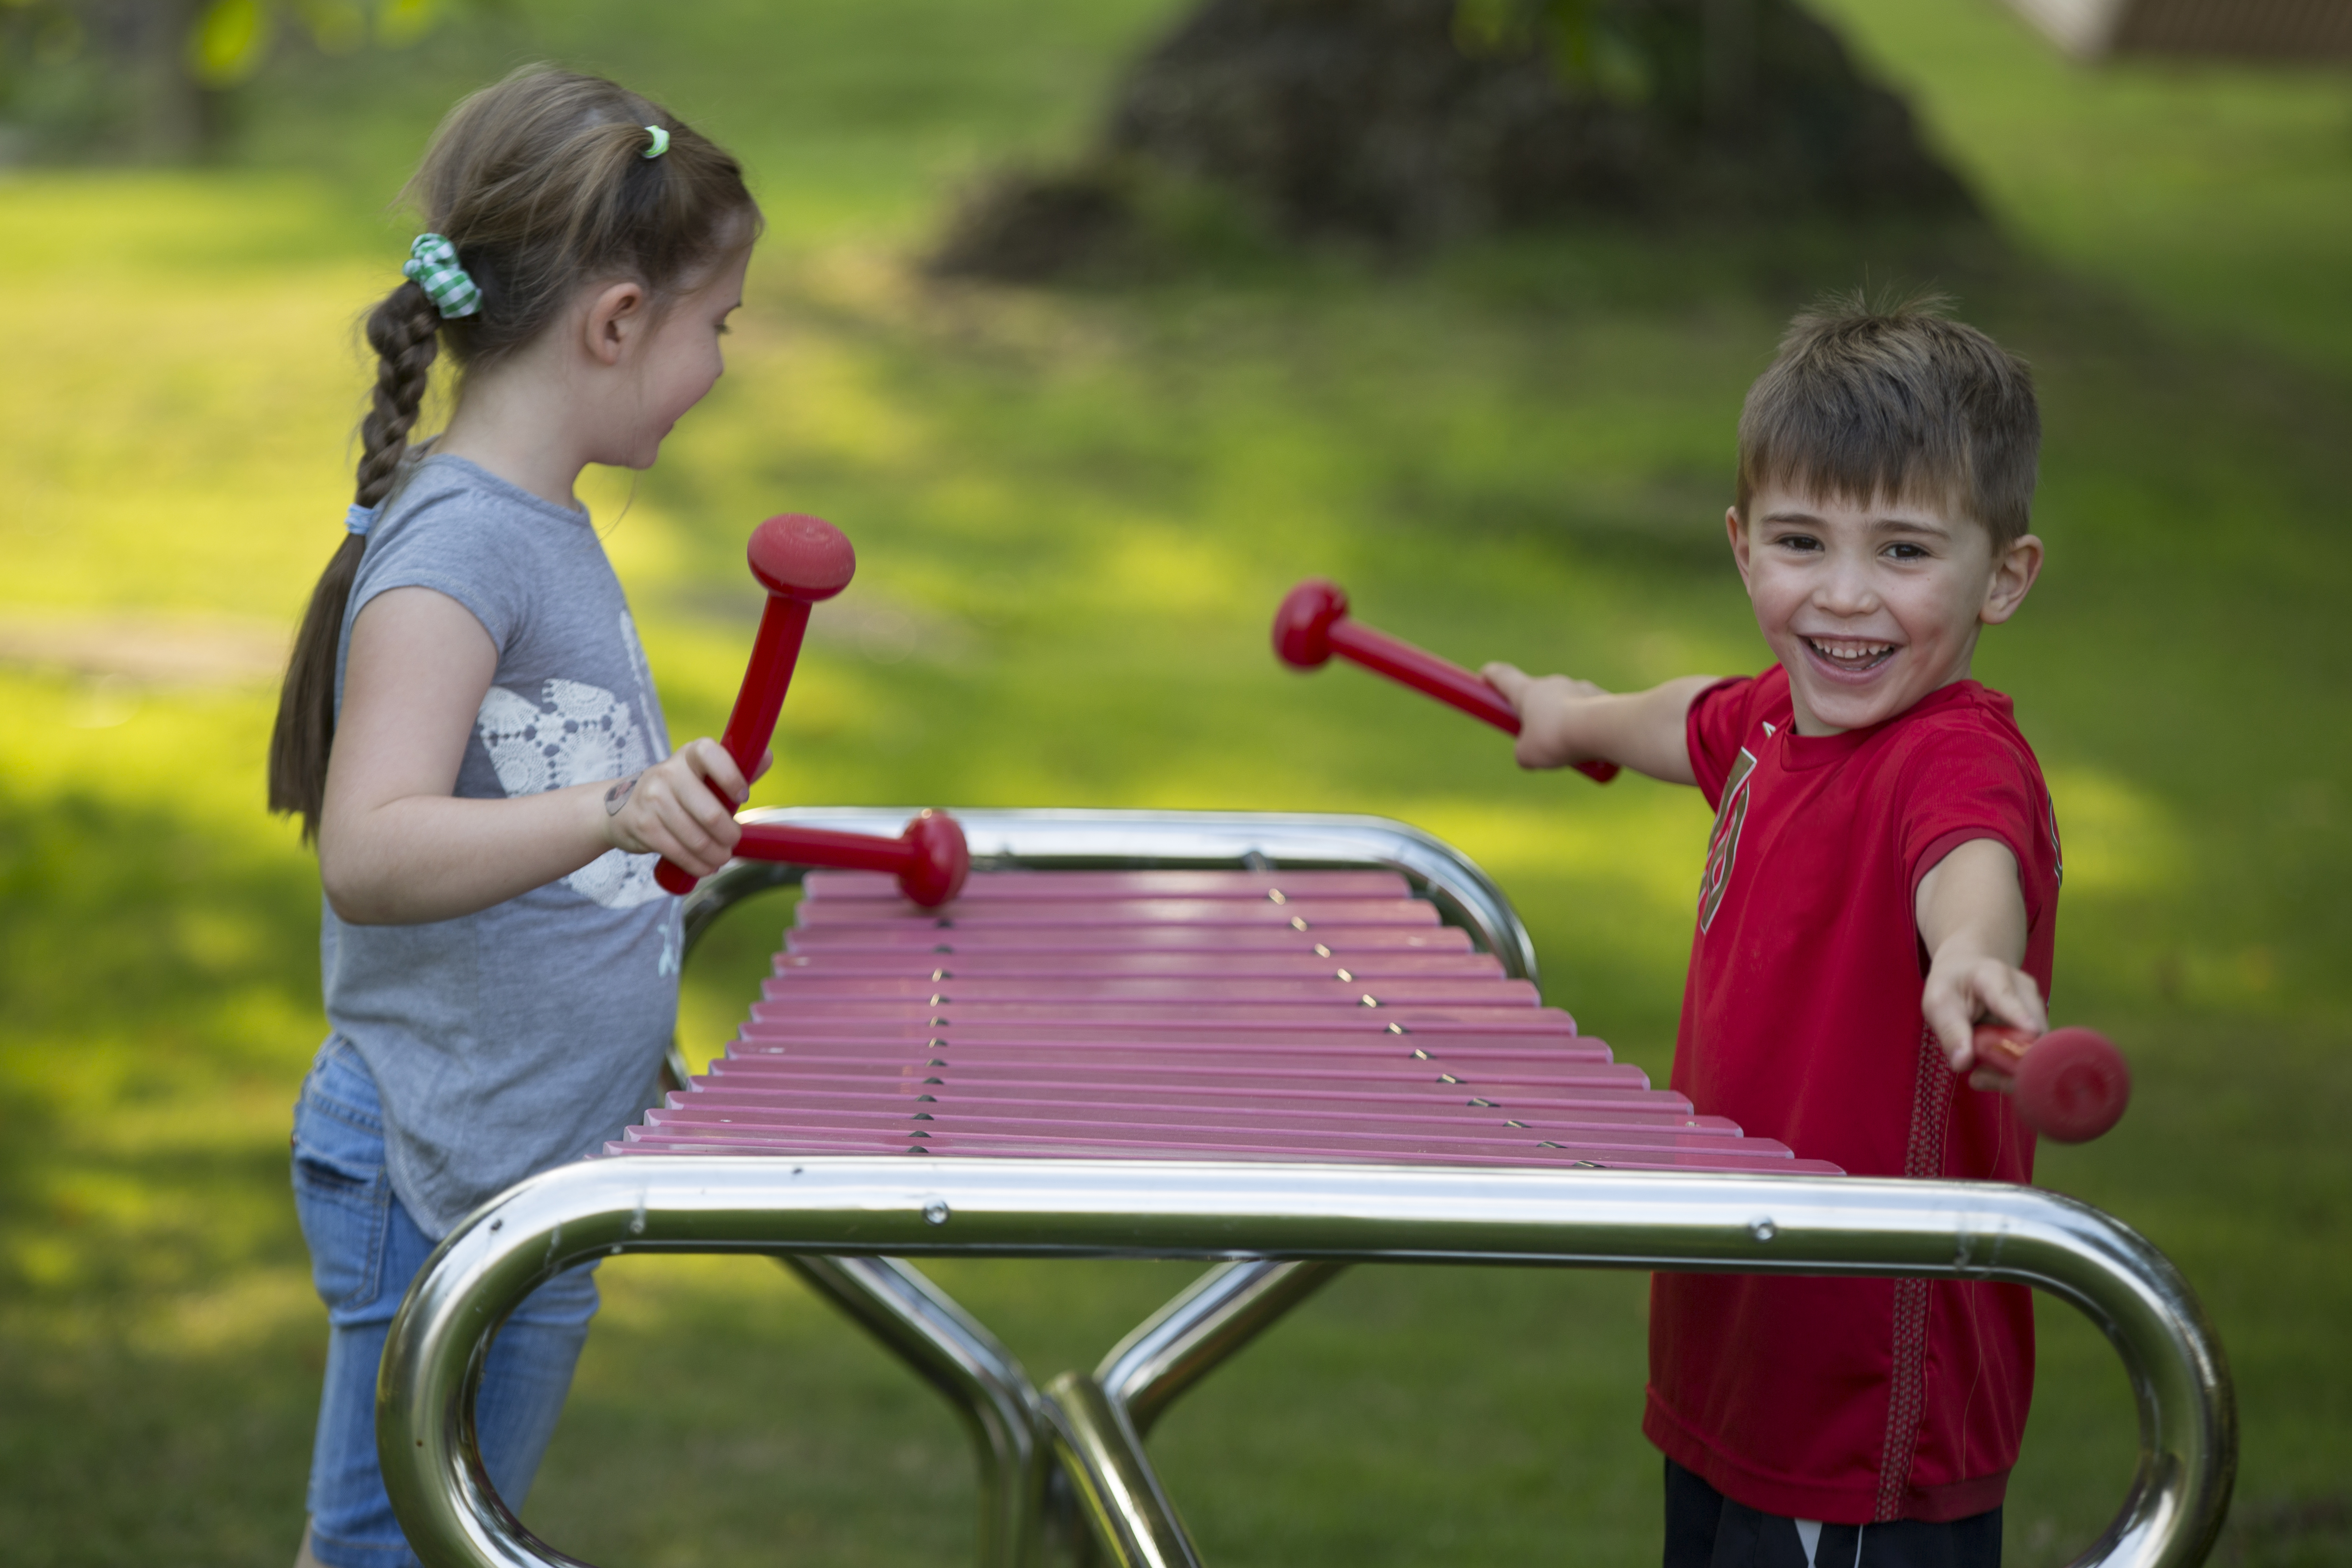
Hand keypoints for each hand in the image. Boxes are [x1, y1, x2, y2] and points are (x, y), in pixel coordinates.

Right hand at [599, 738, 752, 876]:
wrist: (618, 806)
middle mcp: (668, 773)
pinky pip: (679, 853)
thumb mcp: (700, 773)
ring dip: (716, 855)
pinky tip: (705, 866)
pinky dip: (698, 865)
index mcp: (689, 755)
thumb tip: (766, 756)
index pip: (710, 754)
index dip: (731, 777)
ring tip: (721, 857)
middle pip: (711, 813)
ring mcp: (653, 799)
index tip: (743, 796)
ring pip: (697, 838)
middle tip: (733, 842)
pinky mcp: (644, 826)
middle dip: (730, 836)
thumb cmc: (675, 790)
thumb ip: (734, 768)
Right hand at [1482, 662, 1608, 769]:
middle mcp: (1553, 683)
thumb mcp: (1528, 755)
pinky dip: (1588, 726)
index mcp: (1528, 692)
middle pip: (1537, 694)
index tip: (1485, 675)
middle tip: (1538, 739)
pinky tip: (1594, 746)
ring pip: (1566, 703)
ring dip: (1564, 721)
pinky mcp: (1603, 697)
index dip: (1491, 676)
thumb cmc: (1557, 738)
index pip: (1503, 676)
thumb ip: (1523, 754)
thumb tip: (1527, 756)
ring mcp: (1580, 687)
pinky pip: (1590, 711)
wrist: (1603, 729)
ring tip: (1572, 749)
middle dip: (1535, 713)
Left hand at [1922, 947, 2048, 1080]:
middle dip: (2011, 1063)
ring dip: (2010, 1069)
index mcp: (1993, 976)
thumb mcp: (1938, 1003)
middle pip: (2032, 1031)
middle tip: (1979, 1078)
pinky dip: (2012, 1067)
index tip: (2030, 1032)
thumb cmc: (1951, 986)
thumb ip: (1949, 1031)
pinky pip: (2033, 1052)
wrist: (1969, 970)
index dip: (2019, 1015)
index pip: (2007, 997)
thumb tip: (1962, 1063)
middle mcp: (2024, 990)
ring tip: (1980, 1076)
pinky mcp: (2040, 1022)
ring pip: (2037, 1047)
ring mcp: (2036, 1006)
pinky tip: (1990, 1070)